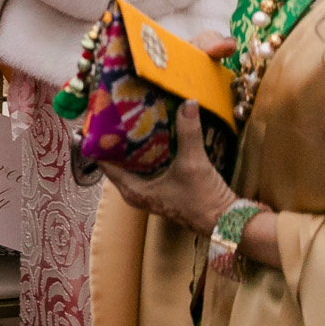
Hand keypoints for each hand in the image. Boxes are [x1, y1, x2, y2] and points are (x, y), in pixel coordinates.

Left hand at [100, 102, 238, 232]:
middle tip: (117, 117)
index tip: (99, 123)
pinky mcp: (160, 191)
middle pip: (117, 163)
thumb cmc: (203, 199)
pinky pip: (145, 169)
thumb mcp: (193, 163)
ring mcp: (148, 193)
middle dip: (117, 142)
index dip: (100, 144)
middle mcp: (135, 193)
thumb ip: (188, 132)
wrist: (225, 221)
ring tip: (131, 123)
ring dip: (132, 148)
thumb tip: (188, 104)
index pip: (104, 164)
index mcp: (133, 190)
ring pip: (132, 166)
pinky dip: (145, 155)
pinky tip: (152, 139)